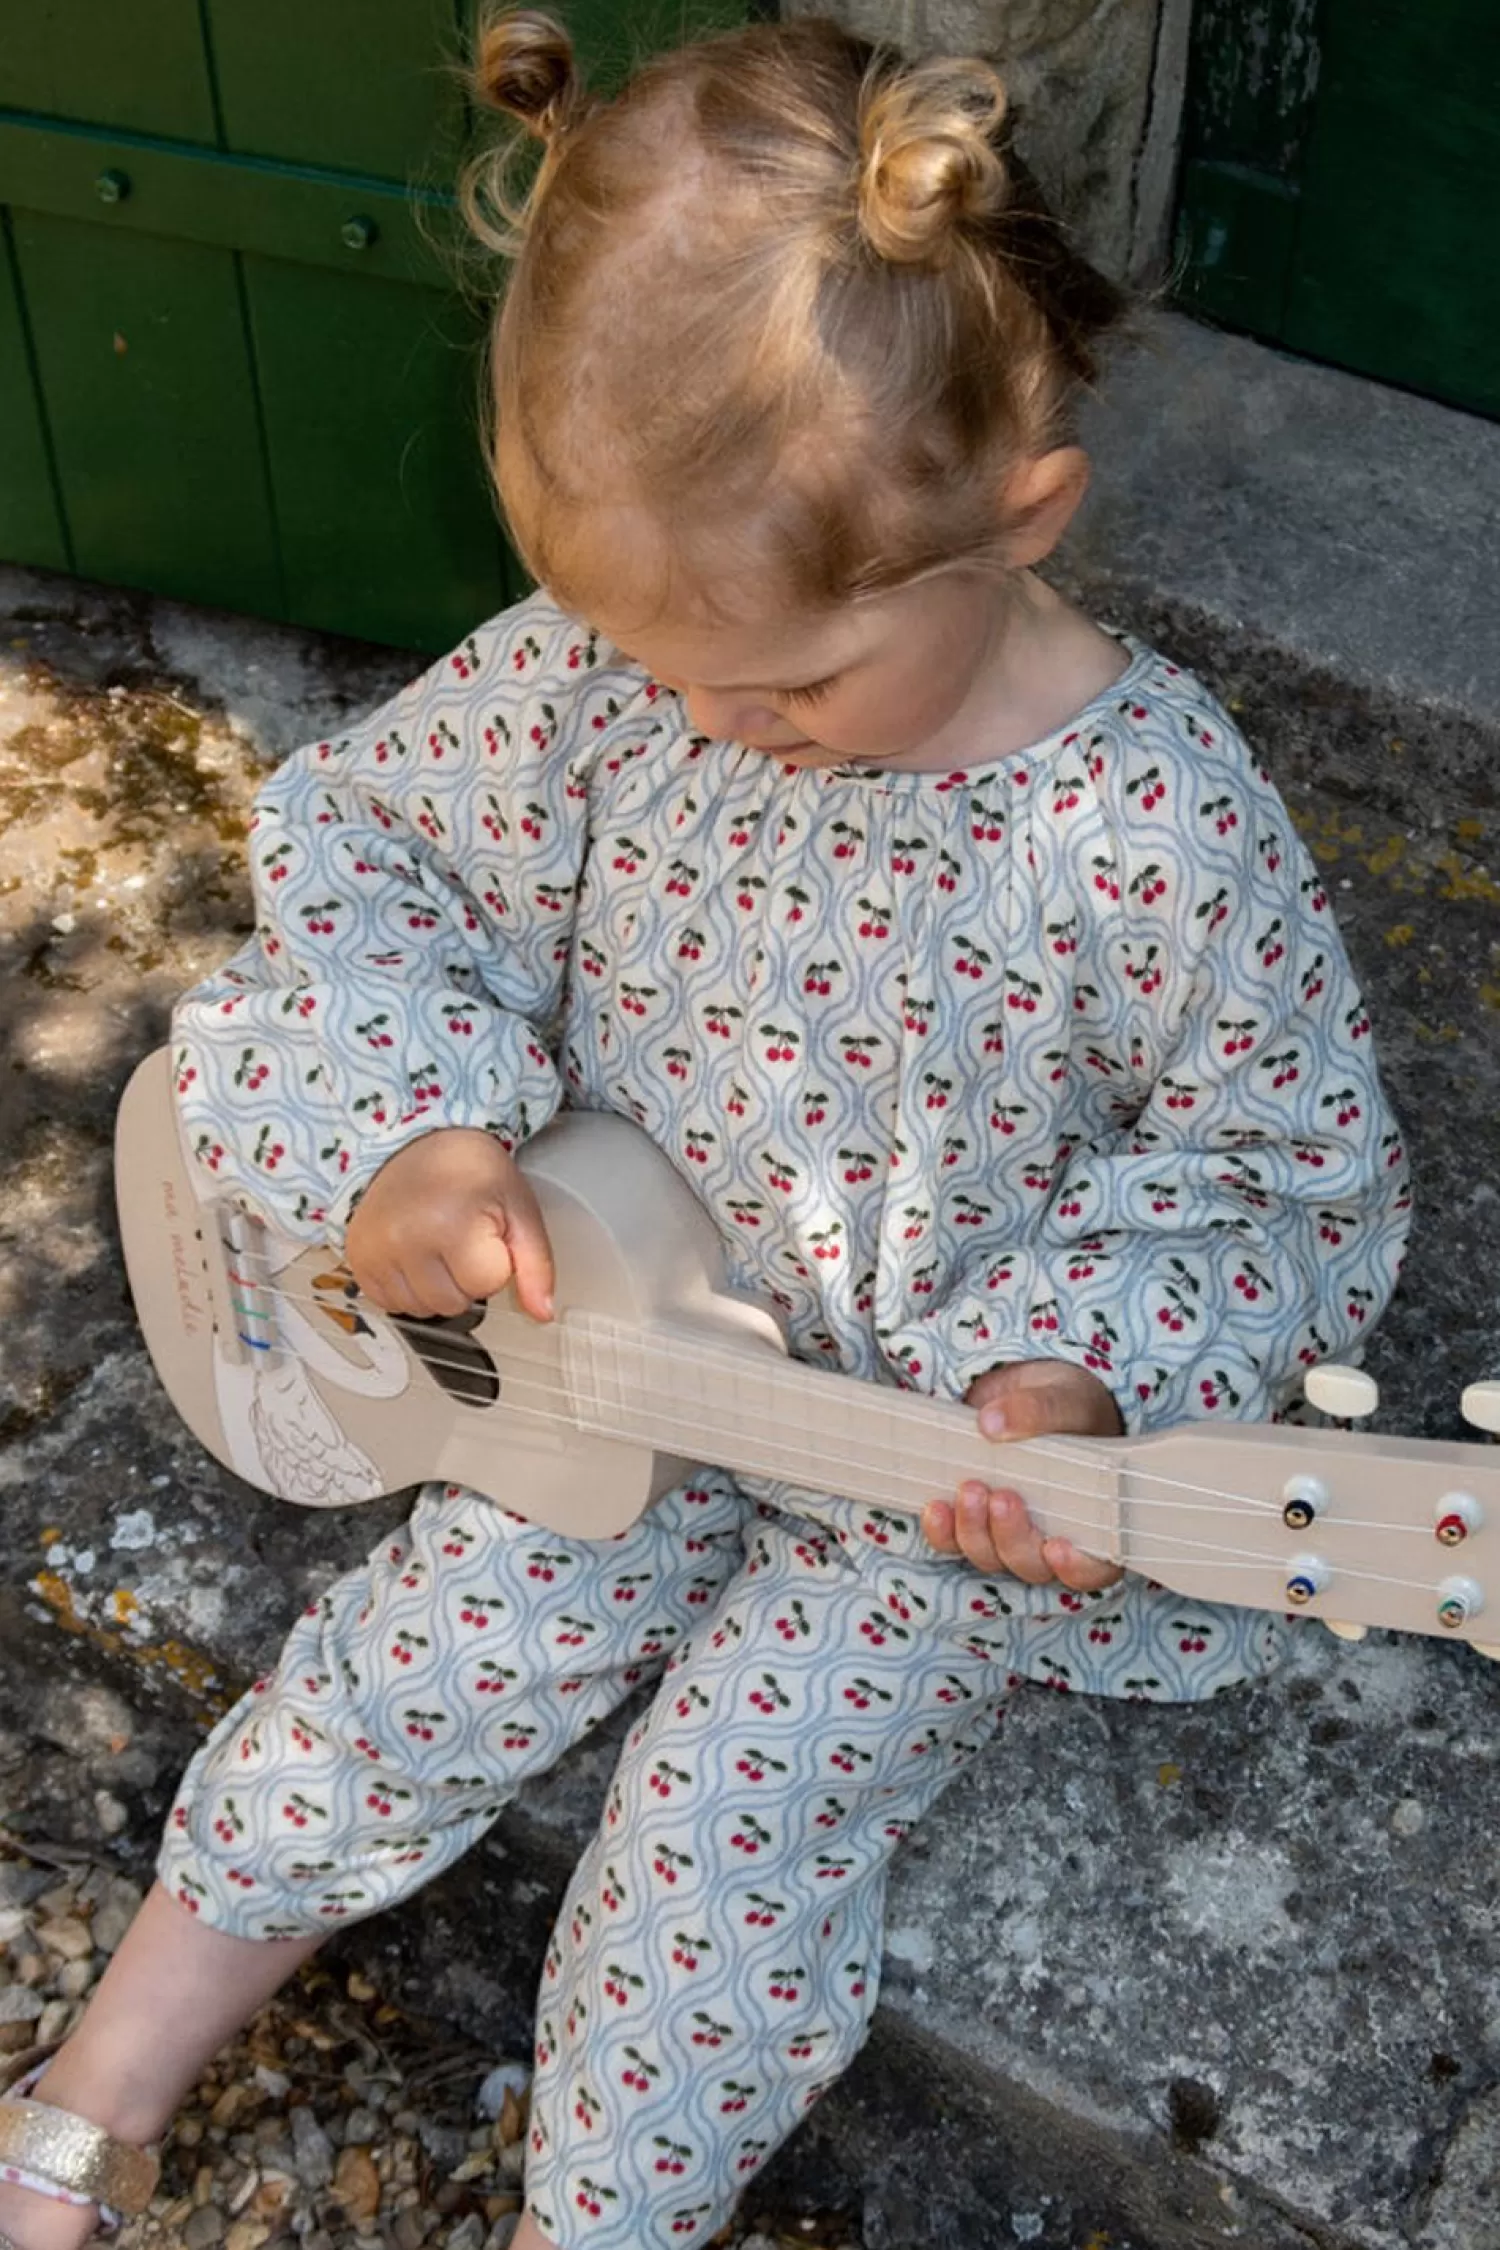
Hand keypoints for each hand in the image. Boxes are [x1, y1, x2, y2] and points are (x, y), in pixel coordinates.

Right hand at [344, 1128, 554, 1320]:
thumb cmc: (470, 1171)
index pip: (486, 1284)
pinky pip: (391, 1303)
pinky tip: (415, 1257)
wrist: (414, 1142)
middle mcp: (406, 1240)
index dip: (495, 1263)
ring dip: (437, 1289)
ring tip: (438, 1247)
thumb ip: (536, 1264)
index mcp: (451, 1222)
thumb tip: (543, 1314)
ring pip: (422, 1310)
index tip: (487, 1234)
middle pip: (453, 1304)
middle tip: (462, 1239)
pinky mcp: (358, 1260)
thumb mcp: (518, 1208)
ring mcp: (376, 1252)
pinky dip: (409, 1289)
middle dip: (466, 1280)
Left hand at [922, 1359, 1123, 1589]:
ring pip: (989, 1557)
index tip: (1057, 1547)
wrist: (1031, 1398)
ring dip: (975, 1530)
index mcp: (1093, 1521)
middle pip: (1032, 1564)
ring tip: (970, 1490)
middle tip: (1002, 1497)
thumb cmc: (1067, 1407)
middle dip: (1012, 1535)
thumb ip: (1038, 1410)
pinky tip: (936, 1508)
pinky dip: (943, 1530)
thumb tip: (991, 1423)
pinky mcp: (971, 1523)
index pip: (1094, 1567)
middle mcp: (1050, 1538)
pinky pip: (953, 1543)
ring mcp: (1007, 1535)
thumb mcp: (1064, 1400)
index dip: (1077, 1567)